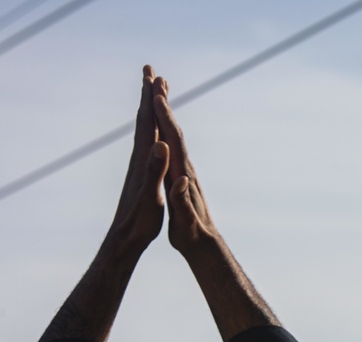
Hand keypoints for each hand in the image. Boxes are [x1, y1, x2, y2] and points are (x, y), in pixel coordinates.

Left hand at [36, 66, 169, 341]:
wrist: (123, 240)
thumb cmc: (138, 222)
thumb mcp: (150, 197)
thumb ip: (155, 170)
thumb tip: (159, 144)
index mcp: (143, 161)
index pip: (149, 123)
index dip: (152, 99)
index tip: (155, 75)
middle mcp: (138, 159)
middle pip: (143, 120)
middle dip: (147, 94)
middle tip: (150, 70)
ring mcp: (138, 166)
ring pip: (143, 130)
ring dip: (147, 109)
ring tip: (151, 92)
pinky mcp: (140, 175)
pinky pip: (145, 144)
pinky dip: (149, 129)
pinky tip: (151, 130)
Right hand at [152, 76, 219, 255]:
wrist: (204, 243)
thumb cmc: (191, 234)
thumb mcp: (184, 220)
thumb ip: (181, 201)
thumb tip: (181, 181)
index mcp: (183, 175)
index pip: (174, 142)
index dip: (166, 120)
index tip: (157, 97)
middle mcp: (186, 168)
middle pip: (175, 131)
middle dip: (166, 106)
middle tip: (157, 79)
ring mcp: (185, 170)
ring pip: (175, 136)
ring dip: (166, 114)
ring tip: (158, 93)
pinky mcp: (182, 176)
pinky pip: (173, 147)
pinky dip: (166, 131)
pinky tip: (161, 126)